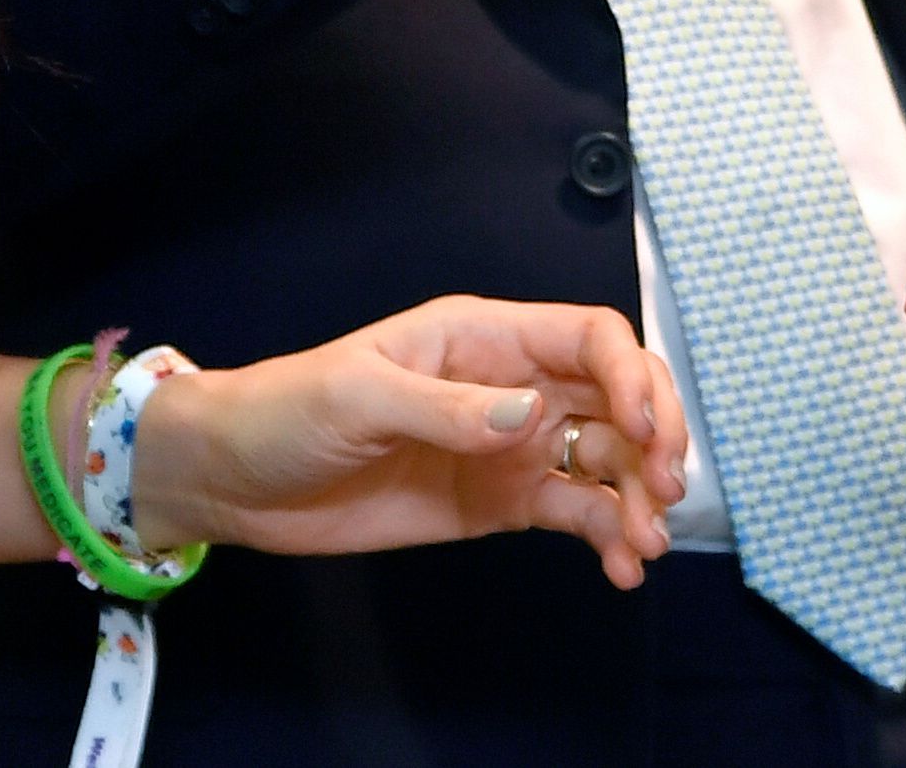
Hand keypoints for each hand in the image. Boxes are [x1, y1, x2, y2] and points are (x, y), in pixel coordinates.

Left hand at [126, 297, 686, 588]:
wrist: (239, 479)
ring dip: (640, 498)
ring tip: (644, 546)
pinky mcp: (498, 502)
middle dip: (655, 439)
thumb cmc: (286, 409)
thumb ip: (447, 408)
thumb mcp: (358, 395)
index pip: (589, 337)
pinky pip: (573, 512)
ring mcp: (509, 446)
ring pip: (606, 461)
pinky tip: (623, 568)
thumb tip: (532, 416)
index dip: (632, 377)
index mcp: (482, 337)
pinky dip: (608, 536)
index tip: (643, 433)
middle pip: (617, 397)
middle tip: (665, 493)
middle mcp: (511, 384)